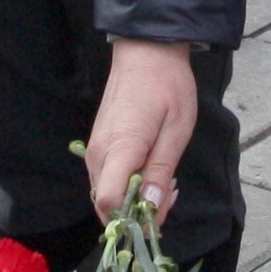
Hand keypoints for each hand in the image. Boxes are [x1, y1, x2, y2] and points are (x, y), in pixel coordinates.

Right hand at [86, 40, 203, 220]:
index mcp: (118, 150)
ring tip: (165, 182)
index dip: (132, 219)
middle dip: (136, 212)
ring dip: (132, 199)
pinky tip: (150, 171)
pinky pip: (106, 178)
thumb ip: (160, 173)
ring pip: (106, 193)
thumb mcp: (176, 131)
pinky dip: (126, 185)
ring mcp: (94, 149)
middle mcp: (98, 155)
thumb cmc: (167, 87)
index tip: (158, 214)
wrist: (146, 52)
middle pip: (106, 204)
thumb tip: (151, 210)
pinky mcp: (98, 145)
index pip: (108, 203)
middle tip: (169, 195)